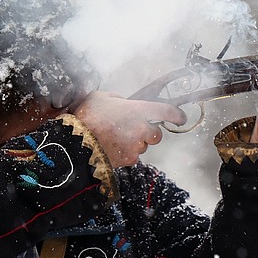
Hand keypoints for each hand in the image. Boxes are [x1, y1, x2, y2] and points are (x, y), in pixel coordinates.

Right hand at [72, 92, 186, 166]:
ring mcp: (136, 147)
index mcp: (139, 111)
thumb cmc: (88, 116)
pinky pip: (132, 157)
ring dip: (135, 143)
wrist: (76, 142)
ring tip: (116, 138)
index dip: (177, 115)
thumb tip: (124, 103)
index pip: (168, 112)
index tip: (181, 118)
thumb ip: (119, 99)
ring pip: (143, 147)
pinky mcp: (128, 160)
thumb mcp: (102, 97)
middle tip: (133, 129)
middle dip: (149, 133)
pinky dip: (126, 153)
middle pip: (157, 134)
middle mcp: (142, 130)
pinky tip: (111, 147)